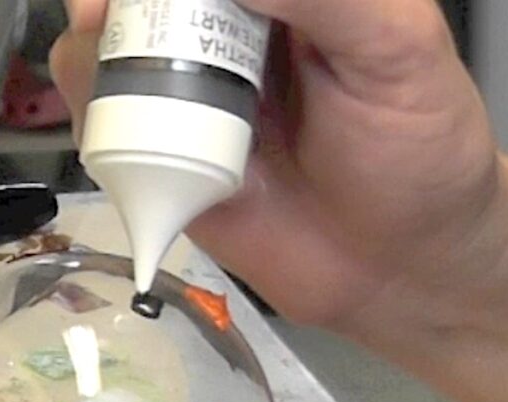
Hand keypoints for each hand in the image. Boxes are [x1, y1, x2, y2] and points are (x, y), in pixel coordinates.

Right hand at [54, 0, 497, 330]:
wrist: (400, 268)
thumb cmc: (418, 152)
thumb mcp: (396, 45)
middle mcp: (227, 34)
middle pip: (144, 3)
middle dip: (114, 2)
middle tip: (105, 15)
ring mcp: (192, 98)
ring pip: (106, 50)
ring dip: (90, 50)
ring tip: (105, 67)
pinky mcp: (168, 164)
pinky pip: (105, 128)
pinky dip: (89, 116)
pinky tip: (109, 123)